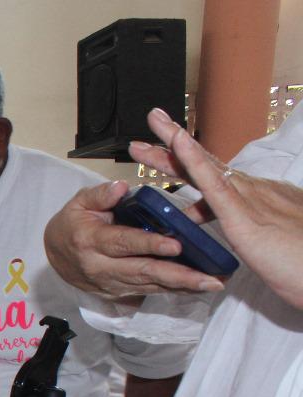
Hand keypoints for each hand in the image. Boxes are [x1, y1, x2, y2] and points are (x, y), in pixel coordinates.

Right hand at [44, 181, 220, 299]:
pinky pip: (148, 292)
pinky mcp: (117, 294)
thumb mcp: (79, 202)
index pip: (124, 243)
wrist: (55, 255)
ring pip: (149, 286)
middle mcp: (101, 268)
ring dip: (182, 287)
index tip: (176, 245)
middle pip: (143, 272)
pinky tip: (196, 288)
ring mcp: (110, 284)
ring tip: (212, 284)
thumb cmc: (73, 223)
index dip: (150, 245)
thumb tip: (121, 187)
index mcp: (91, 241)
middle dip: (178, 276)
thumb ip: (101, 194)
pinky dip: (174, 291)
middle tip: (209, 278)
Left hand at [131, 108, 302, 308]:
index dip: (191, 160)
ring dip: (176, 144)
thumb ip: (257, 235)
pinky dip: (195, 162)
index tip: (171, 145)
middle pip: (207, 165)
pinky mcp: (245, 217)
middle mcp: (254, 192)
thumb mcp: (272, 246)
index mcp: (258, 200)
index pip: (216, 177)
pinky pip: (214, 185)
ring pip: (205, 167)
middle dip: (176, 144)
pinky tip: (179, 143)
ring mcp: (250, 200)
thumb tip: (249, 234)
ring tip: (155, 121)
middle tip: (155, 118)